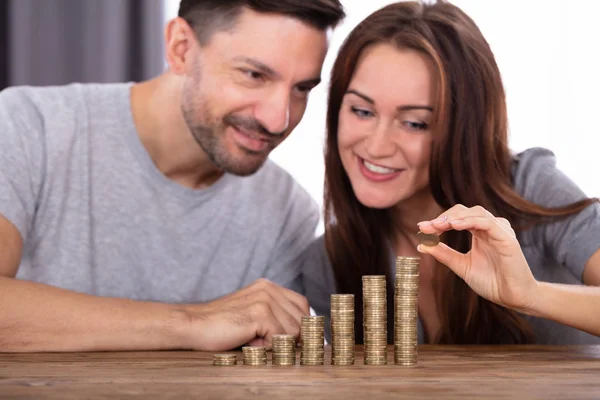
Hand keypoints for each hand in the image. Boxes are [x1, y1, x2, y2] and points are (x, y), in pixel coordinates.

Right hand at [182, 279, 308, 350]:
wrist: (193, 326)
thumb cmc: (221, 326)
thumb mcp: (252, 316)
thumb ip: (275, 318)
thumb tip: (302, 337)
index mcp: (268, 287)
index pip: (302, 305)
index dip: (302, 325)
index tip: (295, 342)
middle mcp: (268, 289)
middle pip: (301, 318)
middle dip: (292, 337)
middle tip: (269, 344)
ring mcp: (265, 299)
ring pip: (294, 331)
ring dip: (278, 343)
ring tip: (255, 342)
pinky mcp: (259, 313)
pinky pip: (281, 338)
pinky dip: (269, 348)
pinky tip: (250, 343)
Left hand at [416, 205, 538, 312]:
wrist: (512, 298)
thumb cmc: (491, 282)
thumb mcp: (461, 266)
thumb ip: (444, 254)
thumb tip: (421, 245)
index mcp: (479, 232)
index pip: (456, 218)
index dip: (438, 221)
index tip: (421, 228)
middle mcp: (489, 228)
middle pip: (464, 211)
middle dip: (443, 217)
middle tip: (426, 227)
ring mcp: (499, 230)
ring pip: (476, 212)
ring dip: (454, 217)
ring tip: (438, 225)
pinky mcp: (507, 238)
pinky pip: (488, 223)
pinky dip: (471, 221)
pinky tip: (455, 225)